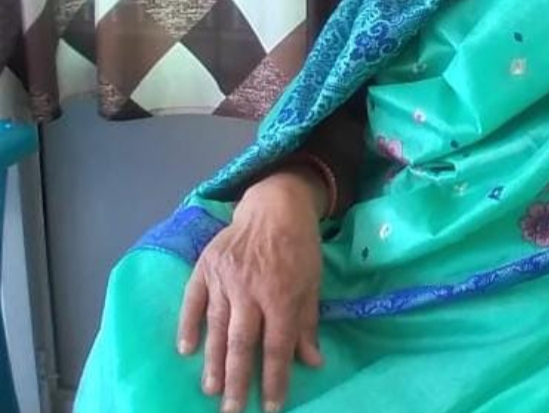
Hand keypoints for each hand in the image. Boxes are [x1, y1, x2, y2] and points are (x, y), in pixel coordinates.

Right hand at [177, 170, 325, 411]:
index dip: (275, 378)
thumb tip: (312, 363)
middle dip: (238, 381)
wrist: (275, 205)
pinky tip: (186, 350)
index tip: (272, 406)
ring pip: (216, 327)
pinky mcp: (206, 267)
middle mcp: (250, 290)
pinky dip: (188, 325)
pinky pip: (193, 301)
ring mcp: (224, 278)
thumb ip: (307, 323)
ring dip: (213, 362)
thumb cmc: (299, 246)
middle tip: (233, 410)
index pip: (277, 346)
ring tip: (212, 390)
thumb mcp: (312, 282)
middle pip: (241, 343)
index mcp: (281, 294)